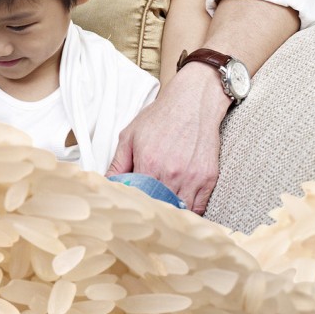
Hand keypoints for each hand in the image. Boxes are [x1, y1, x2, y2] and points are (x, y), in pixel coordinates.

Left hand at [106, 65, 229, 214]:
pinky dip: (188, 210)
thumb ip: (118, 163)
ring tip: (162, 207)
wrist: (193, 102)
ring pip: (179, 210)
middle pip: (158, 206)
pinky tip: (180, 205)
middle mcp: (171, 173)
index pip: (137, 197)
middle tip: (145, 208)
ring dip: (170, 211)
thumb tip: (106, 182)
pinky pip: (199, 207)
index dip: (132, 203)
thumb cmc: (161, 117)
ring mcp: (192, 178)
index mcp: (149, 163)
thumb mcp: (130, 135)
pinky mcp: (208, 178)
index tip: (130, 204)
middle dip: (150, 209)